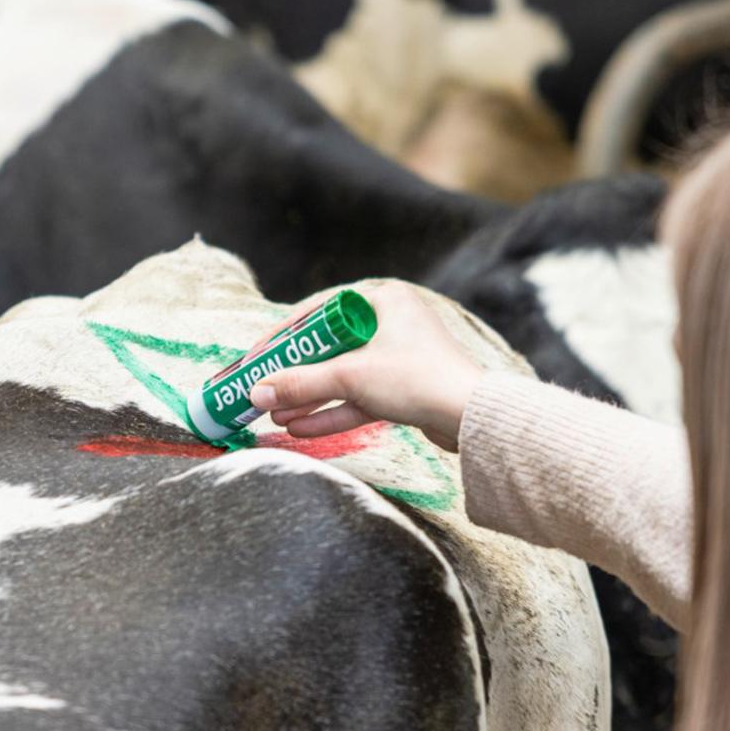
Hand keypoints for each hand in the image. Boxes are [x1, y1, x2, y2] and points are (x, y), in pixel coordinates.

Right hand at [250, 282, 482, 451]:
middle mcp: (391, 324)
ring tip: (273, 417)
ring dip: (309, 399)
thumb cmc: (418, 380)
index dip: (283, 338)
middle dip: (294, 376)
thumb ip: (301, 384)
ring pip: (342, 378)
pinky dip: (332, 412)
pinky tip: (299, 429)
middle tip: (261, 391)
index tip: (255, 358)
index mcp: (382, 301)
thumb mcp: (351, 376)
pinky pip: (359, 398)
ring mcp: (398, 359)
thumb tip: (256, 392)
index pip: (318, 314)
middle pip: (328, 350)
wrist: (474, 417)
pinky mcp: (404, 391)